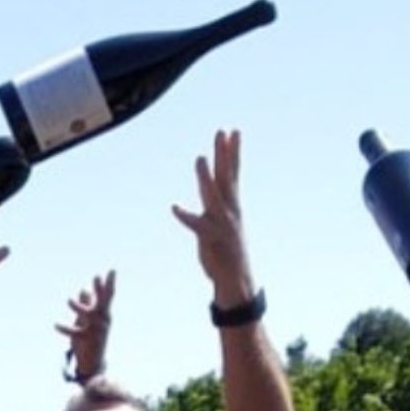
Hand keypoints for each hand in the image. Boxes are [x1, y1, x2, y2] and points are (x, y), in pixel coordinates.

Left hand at [56, 271, 115, 380]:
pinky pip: (74, 332)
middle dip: (99, 290)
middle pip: (102, 302)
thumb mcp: (88, 319)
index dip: (110, 283)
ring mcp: (94, 330)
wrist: (93, 362)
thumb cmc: (90, 337)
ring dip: (78, 307)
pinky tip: (56, 325)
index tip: (112, 270)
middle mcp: (102, 321)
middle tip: (96, 276)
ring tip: (68, 300)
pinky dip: (64, 328)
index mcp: (104, 314)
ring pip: (88, 315)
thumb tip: (83, 289)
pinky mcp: (85, 339)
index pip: (109, 296)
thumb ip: (87, 304)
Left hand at [170, 129, 255, 307]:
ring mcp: (221, 224)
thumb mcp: (223, 220)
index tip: (233, 131)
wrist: (235, 279)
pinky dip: (186, 216)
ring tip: (199, 158)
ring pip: (213, 196)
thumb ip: (218, 199)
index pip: (233, 173)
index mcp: (231, 204)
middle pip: (226, 177)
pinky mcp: (210, 239)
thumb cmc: (226, 249)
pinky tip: (174, 208)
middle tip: (221, 132)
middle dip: (223, 154)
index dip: (232, 152)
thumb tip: (213, 184)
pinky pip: (196, 225)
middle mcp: (229, 210)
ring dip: (205, 177)